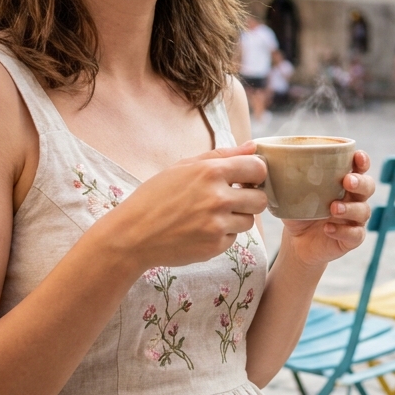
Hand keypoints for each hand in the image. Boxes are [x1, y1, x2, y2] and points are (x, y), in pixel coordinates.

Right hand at [99, 141, 266, 272]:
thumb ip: (222, 155)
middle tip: (231, 199)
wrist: (133, 235)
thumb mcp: (183, 167)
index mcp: (211, 172)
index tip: (246, 178)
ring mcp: (218, 225)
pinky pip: (233, 238)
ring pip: (249, 220)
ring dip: (236, 218)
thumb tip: (254, 147)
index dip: (255, 174)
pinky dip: (222, 235)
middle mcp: (218, 198)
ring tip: (210, 215)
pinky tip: (200, 230)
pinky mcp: (215, 246)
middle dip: (250, 199)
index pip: (258, 168)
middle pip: (261, 199)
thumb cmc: (156, 196)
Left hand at [280, 150, 374, 269]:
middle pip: (369, 186)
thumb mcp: (288, 191)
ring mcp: (355, 219)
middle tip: (346, 181)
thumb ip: (280, 174)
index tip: (356, 156)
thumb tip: (256, 153)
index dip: (362, 160)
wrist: (297, 241)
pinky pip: (356, 234)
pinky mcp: (352, 239)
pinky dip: (343, 231)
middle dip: (360, 182)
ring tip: (333, 208)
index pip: (360, 166)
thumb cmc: (297, 210)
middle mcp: (354, 198)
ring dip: (350, 208)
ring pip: (364, 211)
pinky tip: (328, 229)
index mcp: (343, 181)